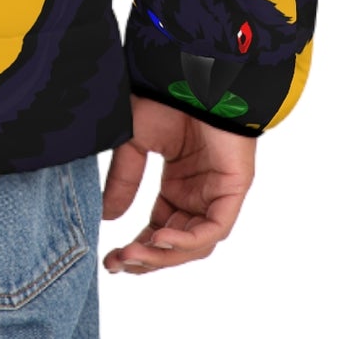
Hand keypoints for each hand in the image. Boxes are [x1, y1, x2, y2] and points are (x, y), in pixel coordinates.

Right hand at [101, 94, 254, 274]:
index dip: (137, 247)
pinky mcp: (232, 192)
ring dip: (163, 254)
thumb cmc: (165, 98)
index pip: (158, 230)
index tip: (110, 258)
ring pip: (193, 244)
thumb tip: (106, 217)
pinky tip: (160, 239)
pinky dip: (187, 240)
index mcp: (177, 186)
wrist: (192, 75)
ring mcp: (216, 196)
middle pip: (175, 244)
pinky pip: (212, 229)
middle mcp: (198, 196)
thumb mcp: (134, 143)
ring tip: (133, 254)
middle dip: (147, 258)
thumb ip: (124, 181)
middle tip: (118, 263)